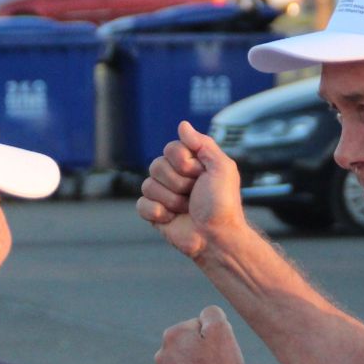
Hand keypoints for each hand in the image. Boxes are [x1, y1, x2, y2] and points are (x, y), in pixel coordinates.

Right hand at [137, 121, 246, 260]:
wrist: (217, 237)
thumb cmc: (223, 204)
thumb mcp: (222, 167)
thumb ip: (203, 143)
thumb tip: (182, 125)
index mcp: (190, 163)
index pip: (171, 148)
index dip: (184, 163)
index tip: (200, 175)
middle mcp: (174, 176)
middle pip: (156, 165)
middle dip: (178, 183)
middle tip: (194, 195)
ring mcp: (163, 195)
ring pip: (147, 185)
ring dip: (171, 200)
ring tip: (187, 209)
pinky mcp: (154, 213)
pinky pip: (141, 204)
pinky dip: (157, 212)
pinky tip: (171, 219)